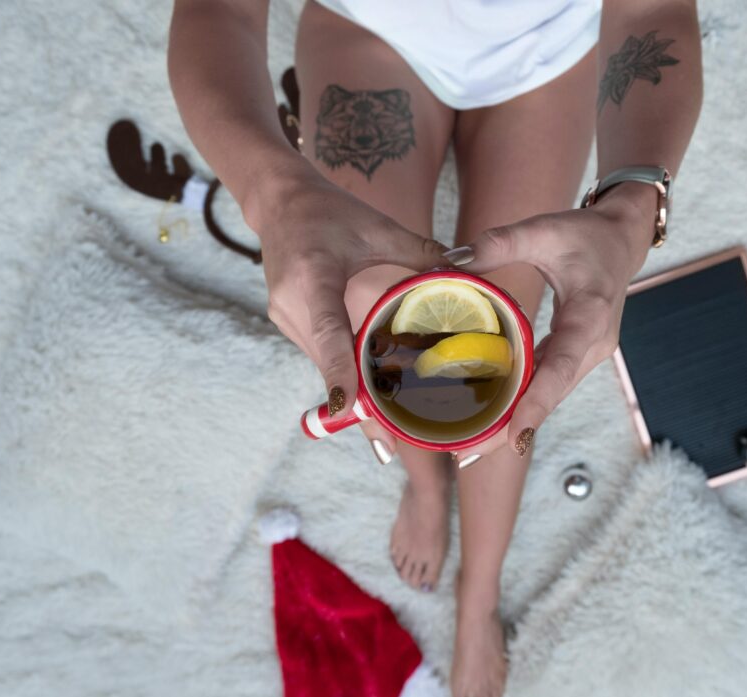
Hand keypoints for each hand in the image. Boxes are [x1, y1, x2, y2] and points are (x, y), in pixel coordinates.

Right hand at [247, 162, 445, 420]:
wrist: (279, 202)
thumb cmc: (331, 210)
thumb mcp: (378, 227)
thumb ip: (421, 255)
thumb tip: (467, 275)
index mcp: (312, 276)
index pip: (328, 332)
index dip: (339, 372)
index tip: (347, 407)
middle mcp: (291, 305)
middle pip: (329, 363)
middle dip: (359, 405)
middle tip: (391, 445)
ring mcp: (284, 317)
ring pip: (325, 365)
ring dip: (353, 394)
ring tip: (388, 433)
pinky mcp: (287, 322)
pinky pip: (321, 355)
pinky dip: (344, 375)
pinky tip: (369, 399)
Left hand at [452, 182, 659, 455]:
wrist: (622, 240)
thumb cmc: (586, 235)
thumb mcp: (545, 230)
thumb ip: (501, 243)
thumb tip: (453, 260)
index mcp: (589, 316)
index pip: (561, 366)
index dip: (537, 402)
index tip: (515, 435)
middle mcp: (591, 345)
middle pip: (551, 395)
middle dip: (513, 427)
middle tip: (467, 452)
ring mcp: (585, 355)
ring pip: (548, 396)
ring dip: (513, 422)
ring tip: (468, 447)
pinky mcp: (575, 356)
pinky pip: (546, 384)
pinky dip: (520, 403)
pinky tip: (490, 419)